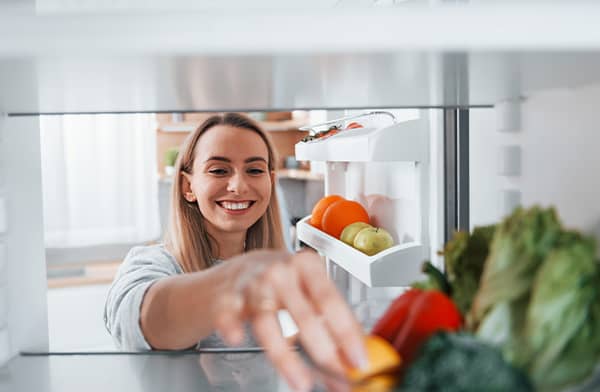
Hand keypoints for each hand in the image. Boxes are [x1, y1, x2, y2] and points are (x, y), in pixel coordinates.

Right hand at [214, 249, 366, 390]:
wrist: (235, 272)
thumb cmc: (279, 283)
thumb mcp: (307, 289)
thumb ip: (330, 320)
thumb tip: (354, 358)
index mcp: (306, 265)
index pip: (330, 301)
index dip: (346, 333)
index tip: (358, 359)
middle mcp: (279, 271)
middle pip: (304, 314)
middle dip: (324, 351)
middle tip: (338, 376)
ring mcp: (251, 285)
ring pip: (268, 322)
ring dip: (286, 357)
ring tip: (301, 382)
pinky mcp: (225, 299)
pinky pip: (228, 315)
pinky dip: (232, 326)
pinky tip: (237, 338)